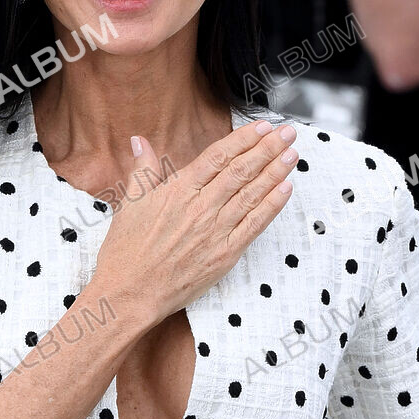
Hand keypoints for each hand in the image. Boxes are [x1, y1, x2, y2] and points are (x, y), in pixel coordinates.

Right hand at [94, 118, 298, 325]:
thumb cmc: (127, 250)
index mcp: (178, 190)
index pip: (219, 156)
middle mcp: (200, 207)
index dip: (244, 139)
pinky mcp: (225, 254)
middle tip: (287, 133)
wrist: (130, 291)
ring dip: (275, 172)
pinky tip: (285, 189)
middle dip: (268, 148)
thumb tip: (140, 141)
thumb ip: (142, 169)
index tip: (262, 126)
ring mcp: (215, 230)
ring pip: (252, 194)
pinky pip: (254, 224)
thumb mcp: (130, 202)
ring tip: (292, 154)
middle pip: (241, 170)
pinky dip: (272, 205)